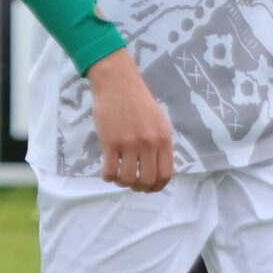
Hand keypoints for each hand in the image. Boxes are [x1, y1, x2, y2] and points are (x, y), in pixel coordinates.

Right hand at [88, 47, 173, 192]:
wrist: (118, 83)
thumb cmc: (137, 101)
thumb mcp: (158, 121)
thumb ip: (160, 143)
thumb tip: (159, 167)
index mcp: (163, 139)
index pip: (165, 174)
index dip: (157, 187)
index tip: (149, 188)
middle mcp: (149, 143)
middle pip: (147, 180)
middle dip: (139, 188)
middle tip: (132, 185)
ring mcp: (130, 143)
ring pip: (128, 178)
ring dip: (122, 183)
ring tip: (119, 177)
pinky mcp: (110, 142)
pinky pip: (110, 171)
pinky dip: (108, 178)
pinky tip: (107, 174)